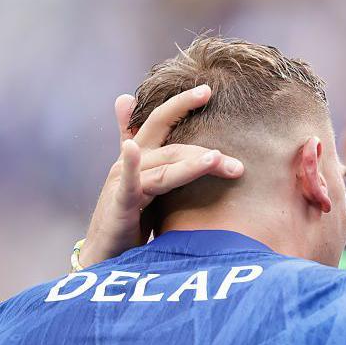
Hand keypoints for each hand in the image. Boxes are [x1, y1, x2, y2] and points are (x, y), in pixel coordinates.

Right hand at [79, 85, 243, 266]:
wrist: (107, 254)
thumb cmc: (129, 216)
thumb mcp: (143, 179)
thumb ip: (146, 146)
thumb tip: (125, 98)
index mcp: (141, 156)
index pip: (162, 121)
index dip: (182, 104)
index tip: (208, 90)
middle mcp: (130, 162)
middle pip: (173, 148)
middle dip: (207, 154)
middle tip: (238, 165)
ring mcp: (123, 181)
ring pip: (164, 167)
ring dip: (192, 165)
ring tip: (217, 160)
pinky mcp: (119, 203)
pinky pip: (129, 183)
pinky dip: (130, 165)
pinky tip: (131, 148)